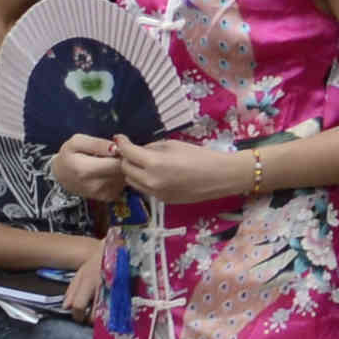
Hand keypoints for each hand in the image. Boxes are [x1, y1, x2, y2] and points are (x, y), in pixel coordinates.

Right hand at [48, 133, 143, 210]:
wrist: (61, 177)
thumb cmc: (69, 156)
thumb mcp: (77, 142)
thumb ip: (97, 143)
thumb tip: (116, 147)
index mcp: (87, 170)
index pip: (118, 163)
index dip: (124, 152)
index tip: (119, 146)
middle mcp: (97, 185)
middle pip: (124, 171)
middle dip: (125, 159)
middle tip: (116, 152)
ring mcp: (103, 193)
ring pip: (126, 177)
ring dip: (123, 167)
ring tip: (111, 161)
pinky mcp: (108, 197)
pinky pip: (123, 184)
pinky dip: (121, 176)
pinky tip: (110, 171)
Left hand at [122, 139, 251, 215]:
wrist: (219, 177)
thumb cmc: (199, 156)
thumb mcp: (173, 145)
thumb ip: (152, 147)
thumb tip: (139, 149)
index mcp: (154, 164)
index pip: (127, 153)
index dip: (121, 143)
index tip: (119, 138)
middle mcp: (150, 181)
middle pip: (126, 170)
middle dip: (126, 158)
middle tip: (132, 150)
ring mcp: (155, 194)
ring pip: (132, 182)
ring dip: (133, 171)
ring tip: (143, 162)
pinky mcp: (162, 201)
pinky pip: (145, 189)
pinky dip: (144, 180)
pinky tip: (156, 173)